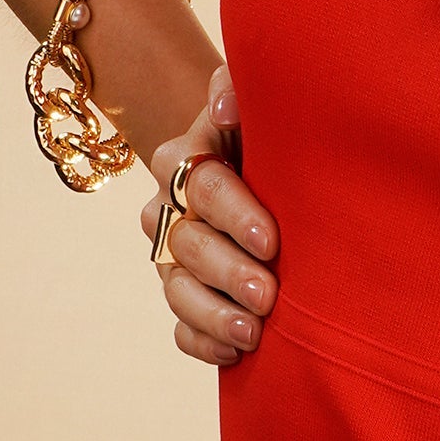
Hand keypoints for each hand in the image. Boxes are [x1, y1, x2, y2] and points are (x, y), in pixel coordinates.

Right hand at [138, 65, 278, 366]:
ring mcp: (171, 256)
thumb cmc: (268, 129)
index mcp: (185, 158)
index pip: (202, 185)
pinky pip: (179, 325)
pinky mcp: (183, 293)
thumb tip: (225, 108)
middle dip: (227, 271)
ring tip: (253, 333)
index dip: (234, 214)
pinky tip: (234, 354)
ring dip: (214, 314)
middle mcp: (168, 207)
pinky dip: (203, 341)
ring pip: (177, 289)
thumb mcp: (261, 100)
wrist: (264, 163)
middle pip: (187, 243)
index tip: (270, 240)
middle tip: (267, 294)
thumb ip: (240, 86)